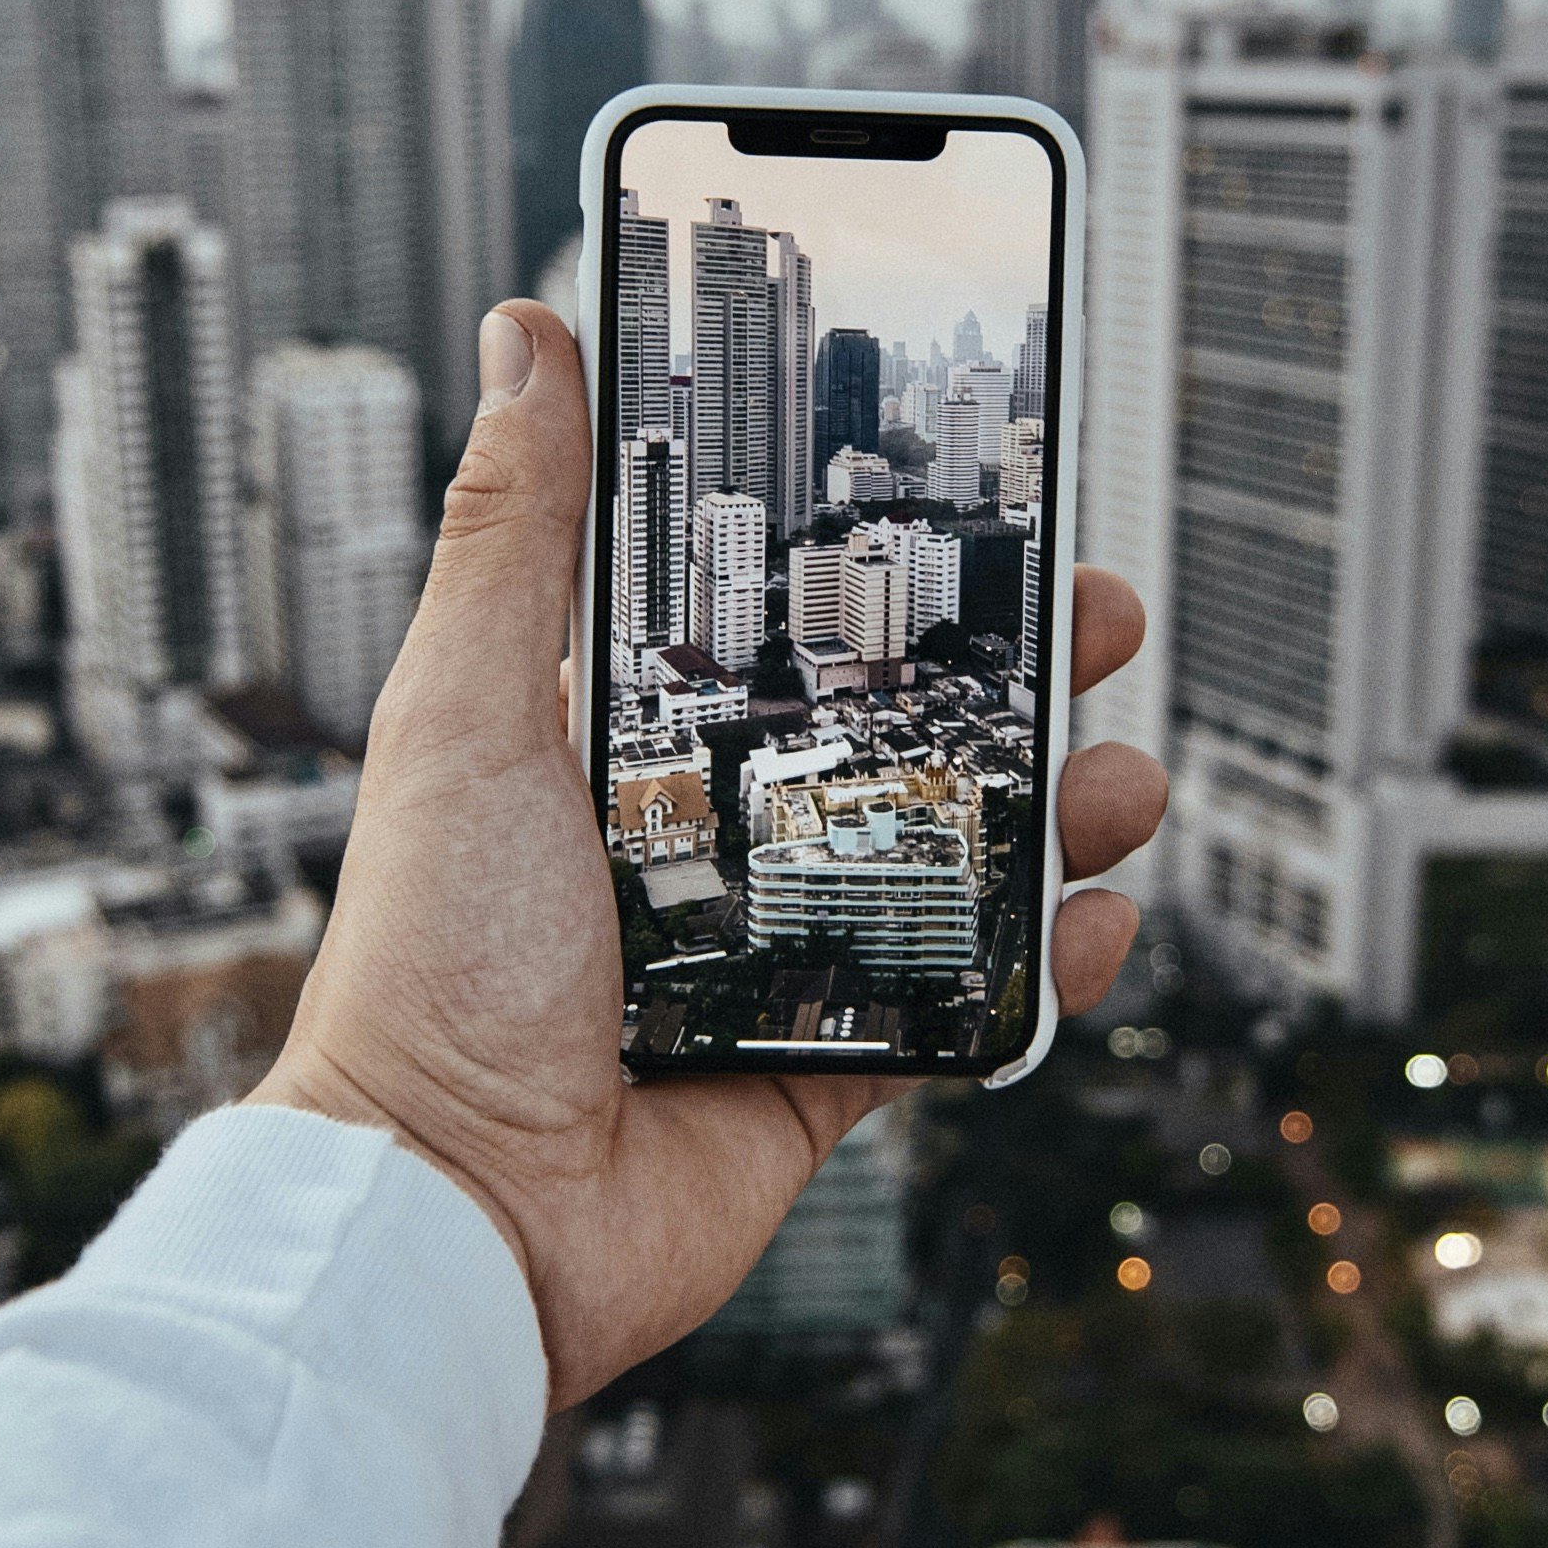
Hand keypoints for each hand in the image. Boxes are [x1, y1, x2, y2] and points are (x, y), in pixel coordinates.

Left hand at [250, 297, 1167, 1407]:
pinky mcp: (822, 1070)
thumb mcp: (467, 711)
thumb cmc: (427, 969)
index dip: (882, 559)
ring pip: (953, 860)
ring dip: (1055, 810)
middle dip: (1011, 670)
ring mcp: (772, 956)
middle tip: (1094, 612)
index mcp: (622, 744)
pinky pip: (961, 1007)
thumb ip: (514, 531)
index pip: (777, 620)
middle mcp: (704, 840)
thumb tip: (520, 333)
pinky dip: (1044, 967)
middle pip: (895, 728)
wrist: (452, 1214)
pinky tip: (1098, 919)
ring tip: (1120, 771)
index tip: (974, 494)